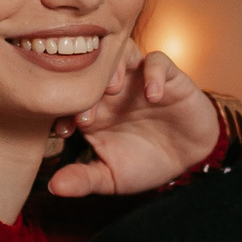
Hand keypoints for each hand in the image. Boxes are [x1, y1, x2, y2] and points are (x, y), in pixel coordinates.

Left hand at [44, 42, 221, 197]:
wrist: (187, 158)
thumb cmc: (145, 163)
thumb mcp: (112, 177)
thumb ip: (84, 180)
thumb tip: (54, 188)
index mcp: (92, 109)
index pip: (67, 97)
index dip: (60, 110)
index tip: (64, 132)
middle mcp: (111, 90)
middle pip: (89, 70)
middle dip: (83, 87)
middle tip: (86, 113)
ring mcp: (138, 80)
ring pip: (120, 54)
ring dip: (113, 67)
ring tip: (114, 90)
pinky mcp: (167, 77)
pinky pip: (157, 61)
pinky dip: (153, 73)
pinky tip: (153, 96)